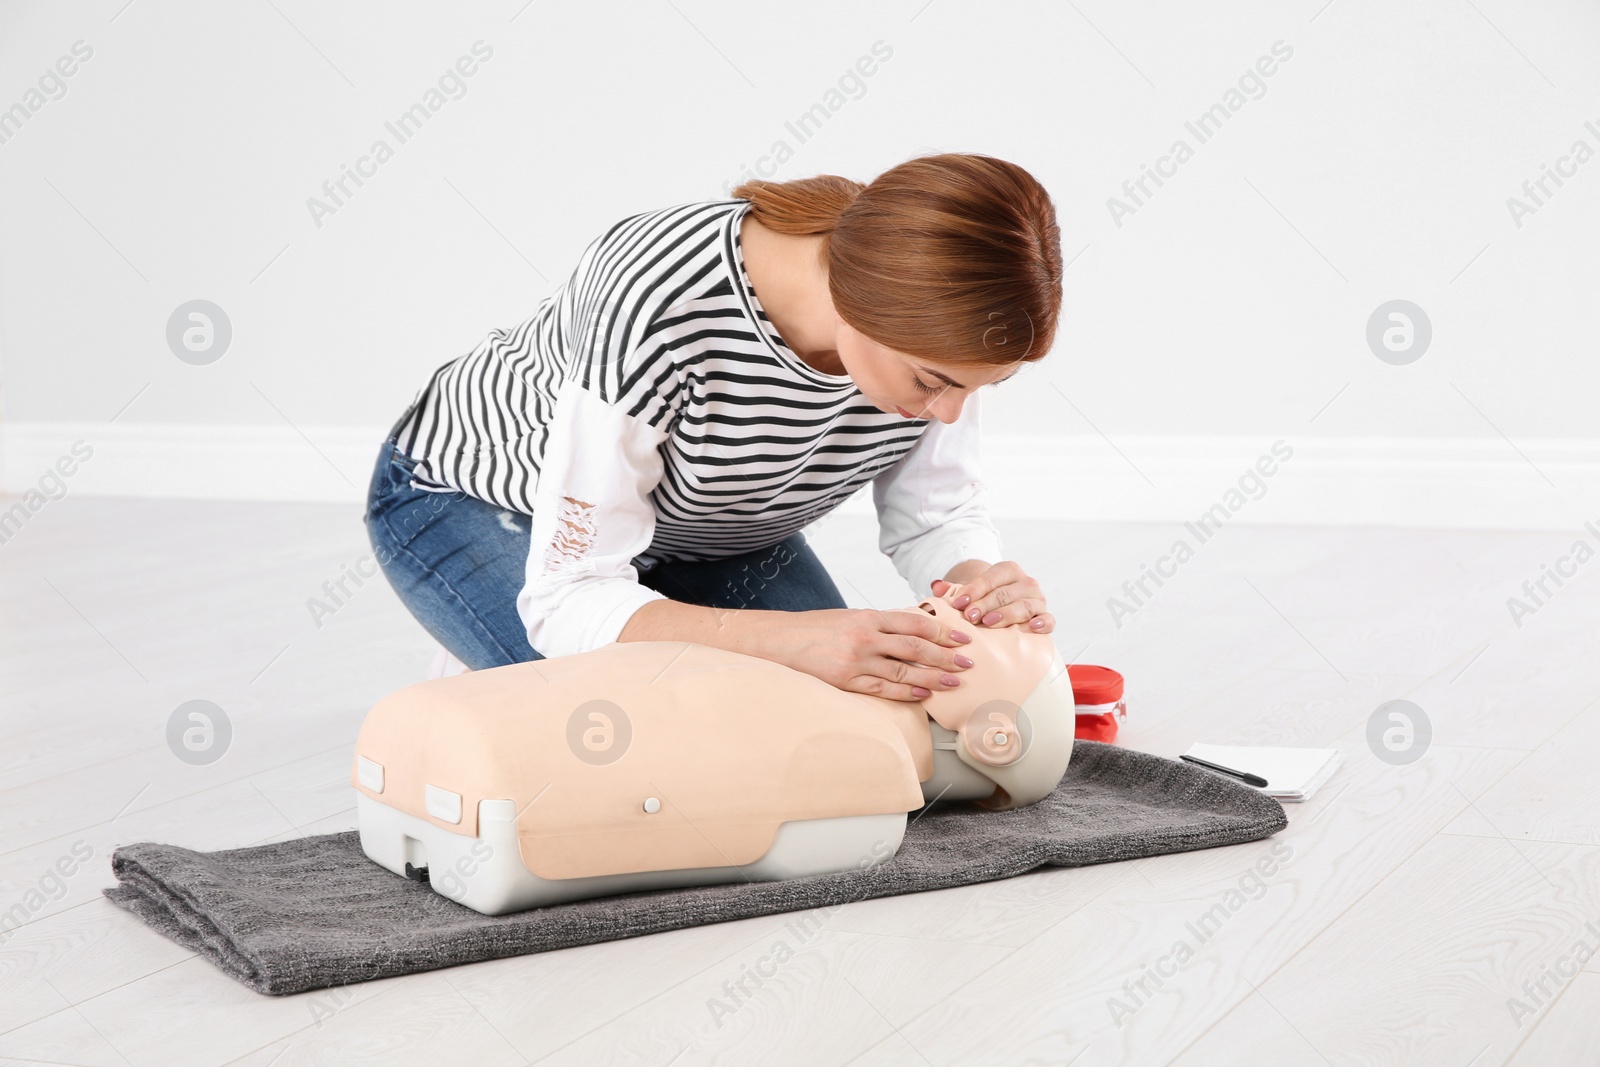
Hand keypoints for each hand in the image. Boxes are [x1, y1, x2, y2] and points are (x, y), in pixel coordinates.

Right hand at [768, 608, 977, 702]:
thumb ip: (879, 624)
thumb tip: (912, 631)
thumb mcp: (849, 617)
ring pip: (904, 670)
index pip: (915, 622)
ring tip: (954, 681)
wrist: (778, 640)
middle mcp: (865, 636)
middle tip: (968, 662)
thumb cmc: (815, 629)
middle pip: (916, 647)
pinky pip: (883, 688)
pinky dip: (906, 691)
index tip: (962, 637)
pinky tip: (924, 694)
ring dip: (933, 676)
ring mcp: (856, 660)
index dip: (942, 630)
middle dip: (946, 655)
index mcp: (868, 616)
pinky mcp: (846, 681)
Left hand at [931, 561, 1053, 633]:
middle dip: (986, 604)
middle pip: (1005, 593)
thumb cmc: (985, 600)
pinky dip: (1042, 623)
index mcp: (1008, 570)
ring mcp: (1037, 600)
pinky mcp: (1045, 616)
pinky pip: (1048, 620)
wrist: (1005, 609)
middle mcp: (1025, 582)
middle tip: (970, 616)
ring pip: (1024, 606)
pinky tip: (1032, 627)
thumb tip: (936, 586)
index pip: (991, 578)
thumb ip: (952, 589)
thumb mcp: (969, 592)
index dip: (974, 590)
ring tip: (989, 622)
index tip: (958, 603)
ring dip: (1007, 614)